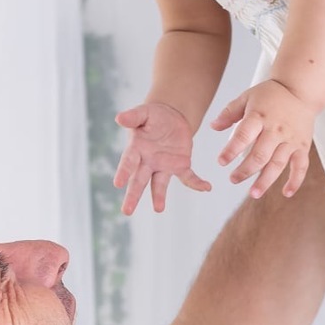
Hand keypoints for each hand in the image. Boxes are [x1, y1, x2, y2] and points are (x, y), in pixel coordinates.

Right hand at [114, 100, 212, 215]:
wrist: (170, 117)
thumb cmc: (152, 116)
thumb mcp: (143, 113)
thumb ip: (133, 117)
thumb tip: (119, 118)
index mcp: (136, 149)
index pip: (128, 162)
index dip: (123, 172)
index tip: (118, 183)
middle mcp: (148, 162)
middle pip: (139, 180)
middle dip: (133, 195)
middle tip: (127, 211)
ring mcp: (163, 166)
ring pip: (159, 184)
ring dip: (158, 196)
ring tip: (158, 208)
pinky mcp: (180, 166)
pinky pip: (188, 177)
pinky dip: (196, 183)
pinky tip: (206, 188)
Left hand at [211, 78, 314, 197]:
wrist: (300, 90)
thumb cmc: (270, 95)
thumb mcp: (247, 97)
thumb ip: (229, 112)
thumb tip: (212, 127)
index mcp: (259, 116)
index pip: (243, 135)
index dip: (231, 150)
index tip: (221, 162)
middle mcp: (276, 129)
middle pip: (260, 155)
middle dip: (245, 170)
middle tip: (233, 179)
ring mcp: (290, 139)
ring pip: (278, 164)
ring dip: (265, 181)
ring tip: (253, 193)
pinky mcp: (302, 146)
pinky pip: (301, 166)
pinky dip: (295, 181)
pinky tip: (286, 193)